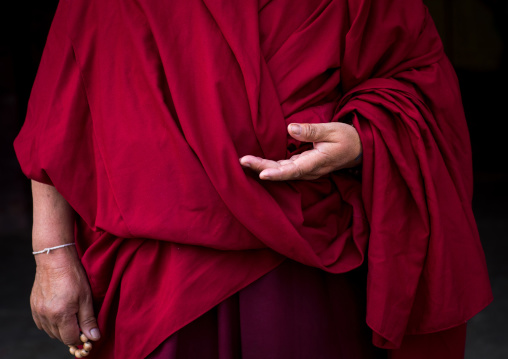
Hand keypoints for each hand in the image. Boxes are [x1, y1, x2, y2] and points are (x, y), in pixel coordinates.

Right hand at [31, 247, 100, 346]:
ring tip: (71, 314)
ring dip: (61, 329)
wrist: (55, 260)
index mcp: (61, 315)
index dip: (81, 337)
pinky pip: (42, 324)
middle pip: (60, 337)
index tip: (87, 330)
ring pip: (51, 331)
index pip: (70, 339)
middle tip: (81, 320)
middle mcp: (46, 316)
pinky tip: (60, 312)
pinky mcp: (34, 307)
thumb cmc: (73, 276)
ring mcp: (38, 312)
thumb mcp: (86, 297)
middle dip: (72, 333)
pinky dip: (52, 323)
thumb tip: (94, 337)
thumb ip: (88, 320)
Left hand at [240, 122, 361, 180]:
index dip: (277, 173)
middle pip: (282, 172)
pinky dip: (269, 166)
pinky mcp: (302, 166)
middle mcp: (308, 170)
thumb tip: (290, 127)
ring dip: (262, 167)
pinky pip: (283, 168)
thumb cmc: (347, 138)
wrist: (357, 149)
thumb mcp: (333, 130)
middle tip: (242, 161)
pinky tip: (256, 162)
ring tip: (244, 161)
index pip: (294, 170)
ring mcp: (305, 170)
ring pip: (281, 171)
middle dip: (261, 168)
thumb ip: (312, 131)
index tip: (262, 174)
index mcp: (317, 163)